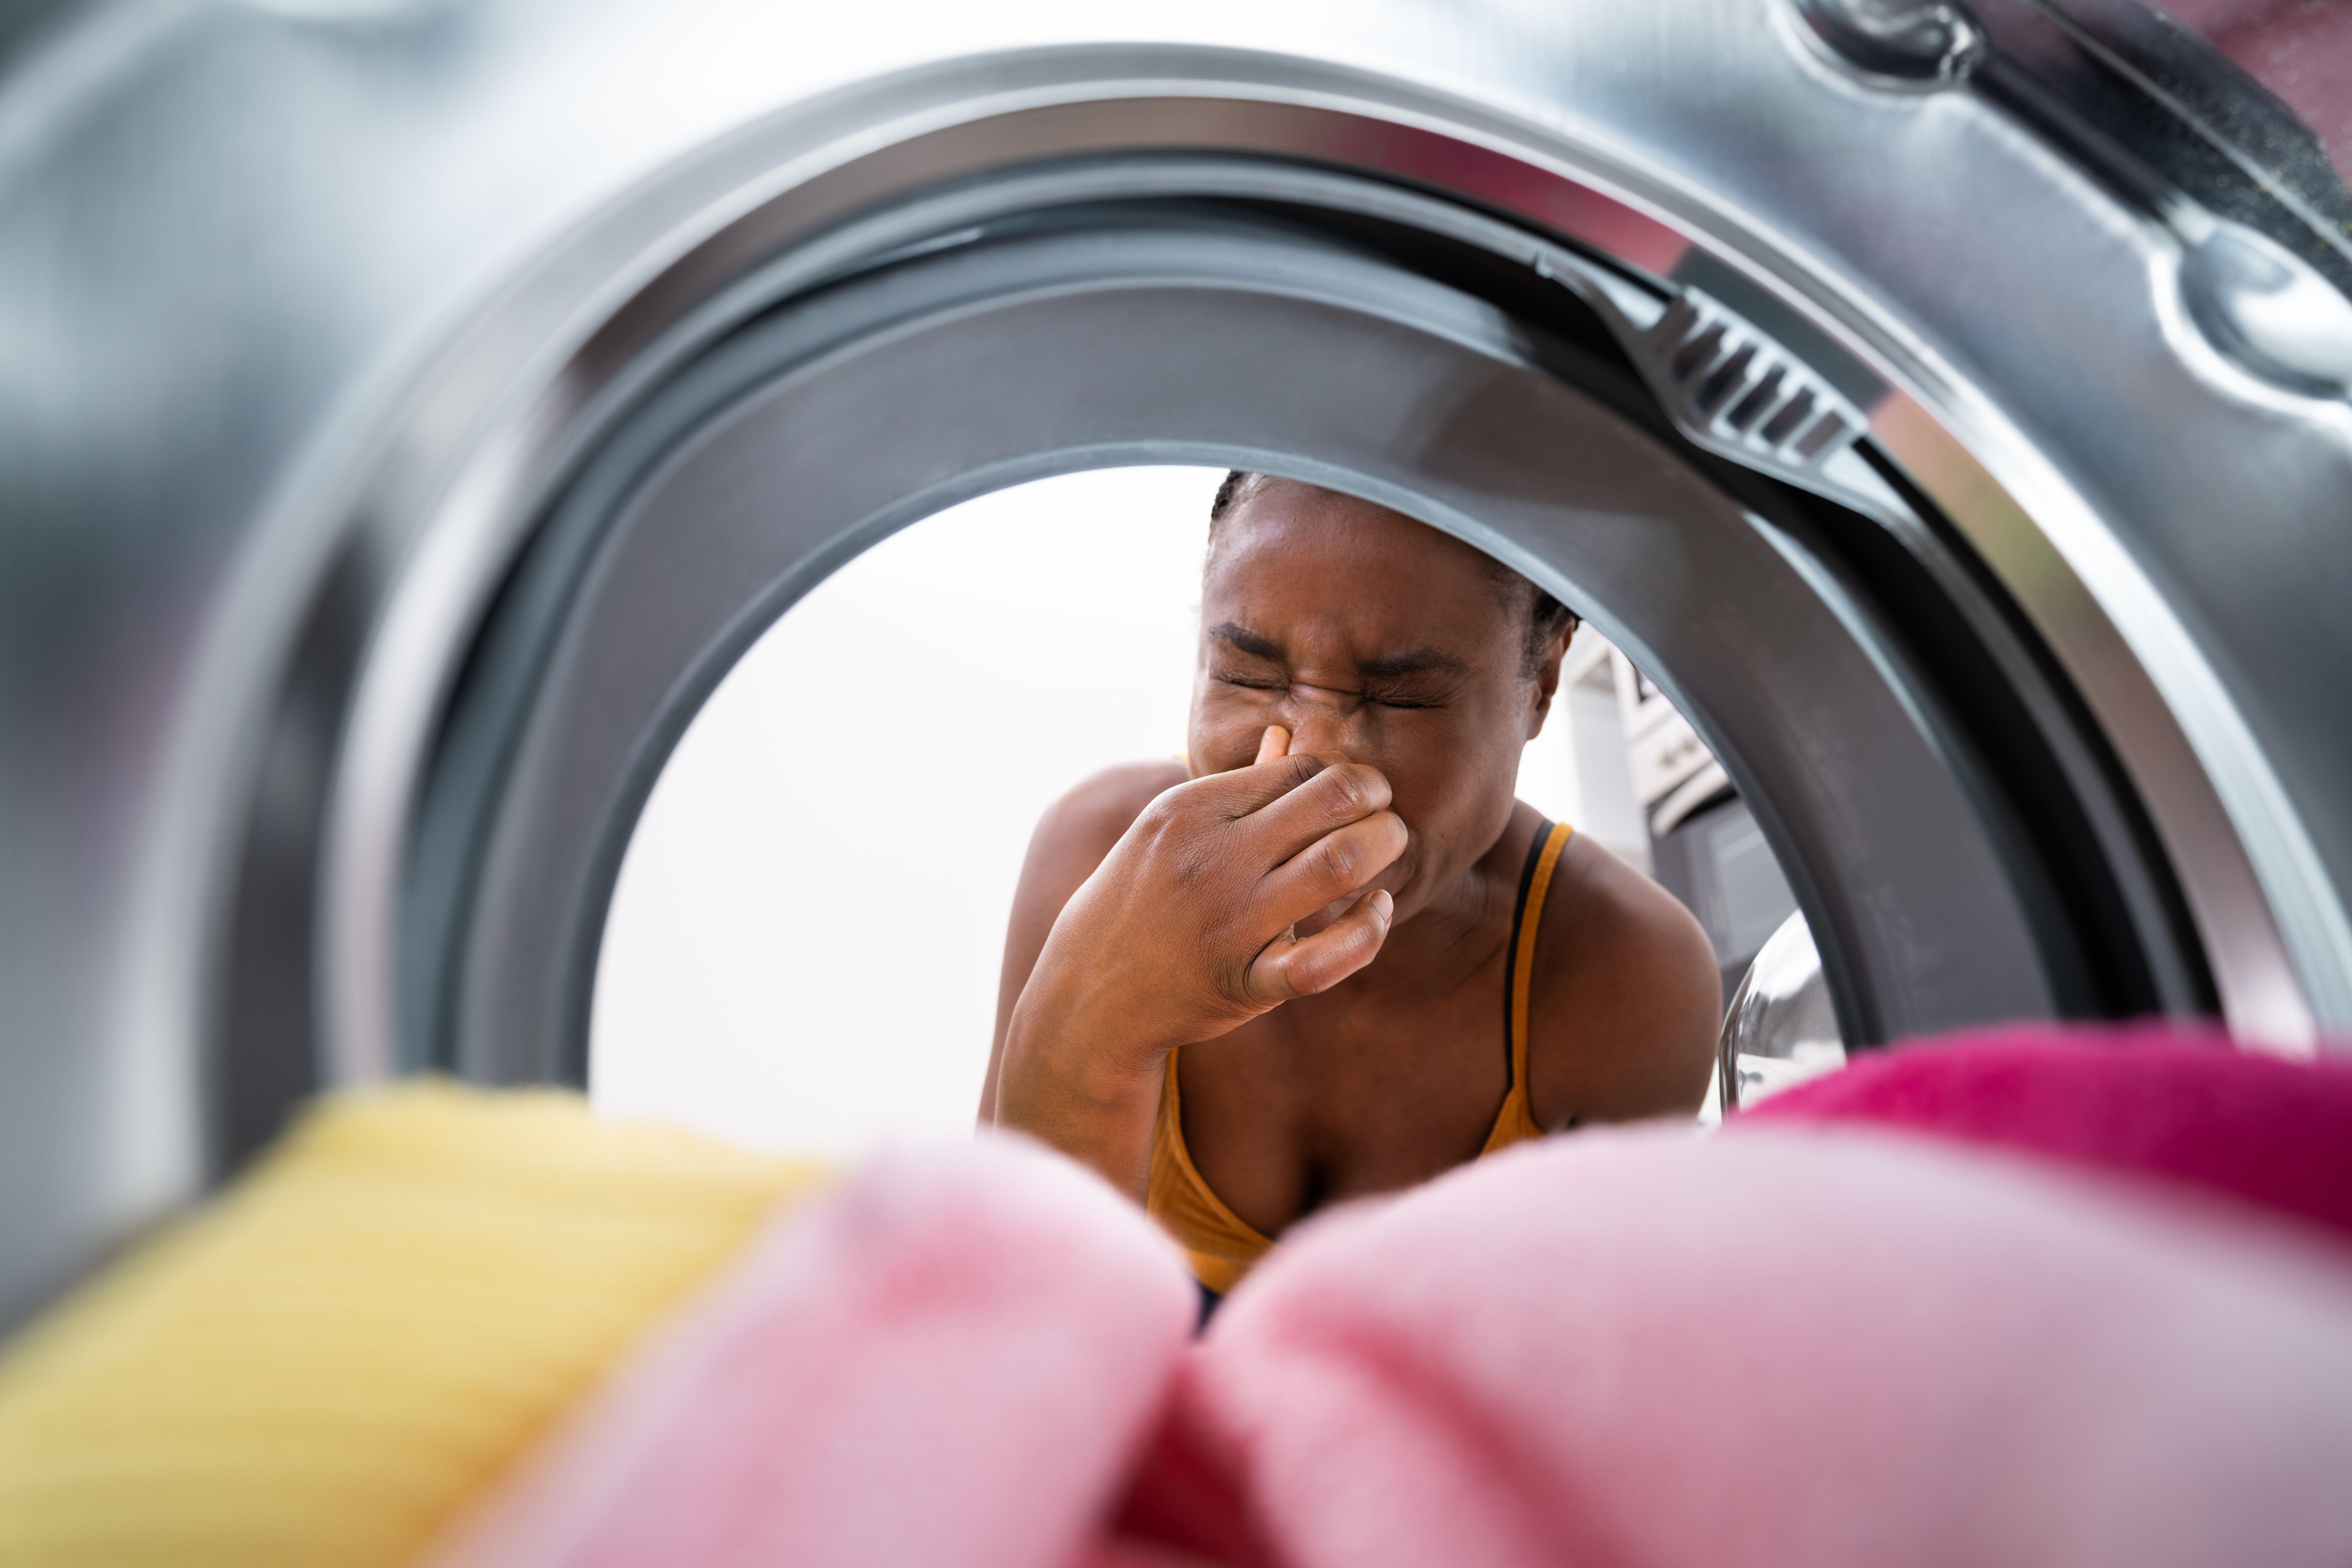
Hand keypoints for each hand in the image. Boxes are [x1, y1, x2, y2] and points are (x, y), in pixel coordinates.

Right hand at [995, 727, 1405, 1192]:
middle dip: (1378, 800)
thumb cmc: (1143, 898)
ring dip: (1384, 847)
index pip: (1300, 768)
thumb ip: (1237, 785)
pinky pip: (1323, 962)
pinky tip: (1376, 912)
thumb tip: (1286, 734)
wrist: (1089, 991)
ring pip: (1339, 864)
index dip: (1344, 775)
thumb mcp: (1170, 830)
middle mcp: (1211, 860)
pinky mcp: (1244, 984)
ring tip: (1389, 850)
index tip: (1356, 794)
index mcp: (1191, 810)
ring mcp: (1228, 923)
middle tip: (1385, 815)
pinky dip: (1367, 932)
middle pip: (1331, 800)